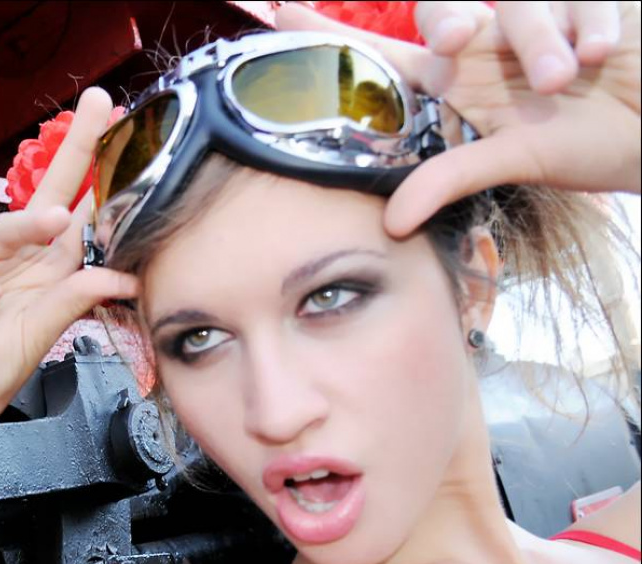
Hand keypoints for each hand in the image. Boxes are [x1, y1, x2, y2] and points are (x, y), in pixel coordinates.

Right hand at [0, 87, 139, 433]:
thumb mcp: (43, 334)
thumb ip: (76, 301)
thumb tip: (123, 278)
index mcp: (51, 270)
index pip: (82, 215)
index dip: (102, 176)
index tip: (125, 134)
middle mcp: (21, 258)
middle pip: (49, 193)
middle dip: (74, 149)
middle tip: (98, 105)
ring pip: (8, 227)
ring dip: (29, 223)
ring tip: (49, 221)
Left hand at [275, 0, 641, 236]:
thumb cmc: (590, 139)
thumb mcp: (515, 159)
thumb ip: (451, 178)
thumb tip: (391, 221)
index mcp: (460, 81)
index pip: (385, 55)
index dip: (335, 33)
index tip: (280, 11)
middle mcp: (489, 44)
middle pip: (442, 10)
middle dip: (445, 19)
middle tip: (455, 38)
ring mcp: (537, 20)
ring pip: (515, 6)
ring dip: (541, 43)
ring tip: (566, 77)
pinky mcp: (590, 4)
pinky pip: (578, 0)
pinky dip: (592, 28)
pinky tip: (603, 53)